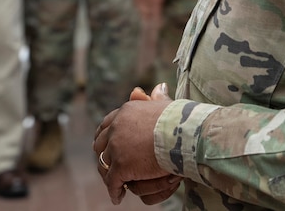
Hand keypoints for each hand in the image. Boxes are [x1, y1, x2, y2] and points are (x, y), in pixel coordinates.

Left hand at [94, 84, 178, 204]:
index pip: (106, 124)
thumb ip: (158, 98)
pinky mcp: (121, 166)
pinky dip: (114, 191)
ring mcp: (116, 147)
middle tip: (108, 166)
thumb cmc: (180, 120)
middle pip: (100, 144)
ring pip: (104, 165)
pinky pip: (113, 182)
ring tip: (113, 184)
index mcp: (126, 112)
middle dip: (103, 156)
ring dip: (108, 175)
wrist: (183, 134)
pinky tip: (117, 197)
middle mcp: (116, 128)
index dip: (105, 137)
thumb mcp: (165, 105)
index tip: (105, 145)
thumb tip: (160, 87)